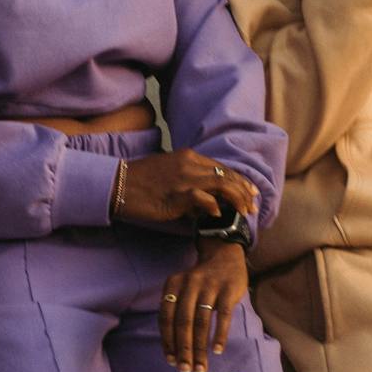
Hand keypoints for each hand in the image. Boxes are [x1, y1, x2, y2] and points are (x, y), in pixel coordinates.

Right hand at [118, 149, 258, 223]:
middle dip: (244, 191)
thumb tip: (208, 200)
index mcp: (189, 157)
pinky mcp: (176, 194)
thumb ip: (190, 182)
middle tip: (253, 205)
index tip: (250, 193)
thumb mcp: (170, 174)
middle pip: (227, 175)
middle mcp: (190, 163)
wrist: (118, 184)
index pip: (223, 167)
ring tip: (243, 211)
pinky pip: (203, 198)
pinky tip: (219, 215)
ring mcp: (184, 178)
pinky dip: (214, 206)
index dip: (239, 181)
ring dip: (236, 199)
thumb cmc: (142, 182)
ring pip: (221, 184)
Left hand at [158, 240, 248, 371]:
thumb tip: (174, 350)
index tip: (171, 361)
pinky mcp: (229, 289)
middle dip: (183, 349)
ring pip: (202, 322)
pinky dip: (219, 334)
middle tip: (185, 370)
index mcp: (173, 285)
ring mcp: (210, 286)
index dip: (168, 341)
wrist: (225, 255)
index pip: (166, 318)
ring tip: (201, 367)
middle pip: (183, 322)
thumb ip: (176, 312)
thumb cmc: (201, 281)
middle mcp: (189, 284)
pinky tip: (217, 350)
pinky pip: (223, 315)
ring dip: (200, 348)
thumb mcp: (182, 289)